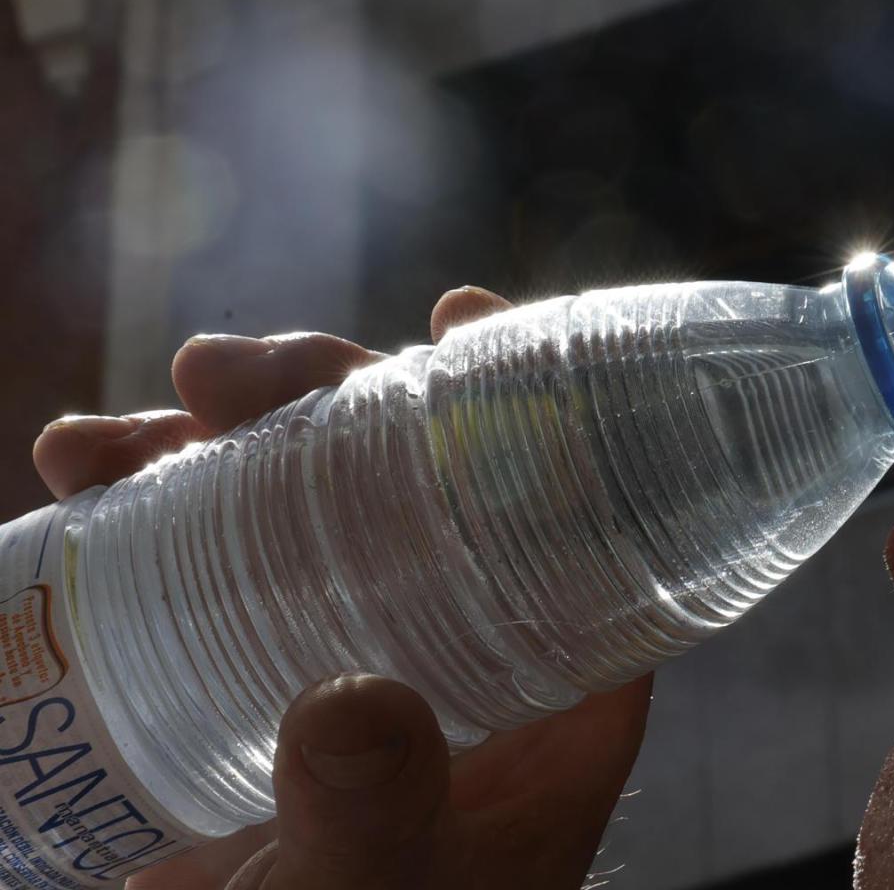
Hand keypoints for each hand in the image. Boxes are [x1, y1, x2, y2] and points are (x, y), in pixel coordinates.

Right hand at [33, 288, 651, 889]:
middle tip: (224, 375)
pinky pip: (213, 548)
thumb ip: (374, 817)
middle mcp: (459, 641)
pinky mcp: (255, 660)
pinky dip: (147, 496)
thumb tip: (350, 700)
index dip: (525, 402)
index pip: (570, 515)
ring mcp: (350, 642)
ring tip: (113, 434)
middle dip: (325, 398)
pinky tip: (81, 472)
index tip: (461, 318)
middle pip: (415, 476)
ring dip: (211, 435)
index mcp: (549, 683)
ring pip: (305, 495)